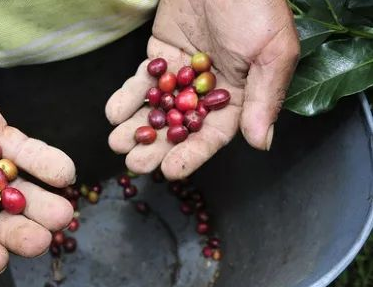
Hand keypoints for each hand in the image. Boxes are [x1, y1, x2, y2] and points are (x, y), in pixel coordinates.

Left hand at [105, 0, 299, 178]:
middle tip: (135, 162)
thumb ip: (264, 98)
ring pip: (157, 110)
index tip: (170, 170)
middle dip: (156, 146)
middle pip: (179, 128)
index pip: (213, 135)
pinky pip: (141, 83)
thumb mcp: (272, 52)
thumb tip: (260, 142)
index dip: (191, 154)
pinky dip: (127, 98)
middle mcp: (208, 93)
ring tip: (118, 142)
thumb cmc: (256, 5)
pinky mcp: (160, 58)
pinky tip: (114, 113)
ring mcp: (182, 77)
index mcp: (239, 97)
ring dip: (137, 127)